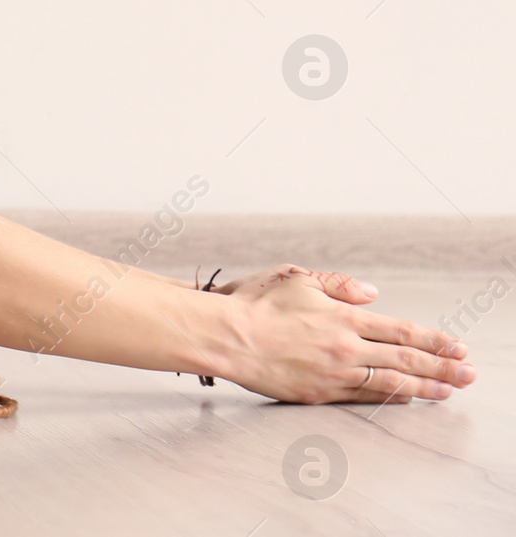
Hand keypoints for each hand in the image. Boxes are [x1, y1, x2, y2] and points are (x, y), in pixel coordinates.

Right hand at [209, 264, 475, 403]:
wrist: (224, 337)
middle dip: (443, 367)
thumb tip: (373, 295)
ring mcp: (332, 374)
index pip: (402, 331)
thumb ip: (339, 284)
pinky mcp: (315, 393)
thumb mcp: (297, 277)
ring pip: (390, 383)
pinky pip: (361, 398)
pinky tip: (405, 398)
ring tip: (449, 391)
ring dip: (424, 387)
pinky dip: (388, 398)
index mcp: (344, 317)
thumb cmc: (254, 303)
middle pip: (406, 359)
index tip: (458, 347)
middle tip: (470, 374)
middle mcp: (345, 347)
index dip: (434, 340)